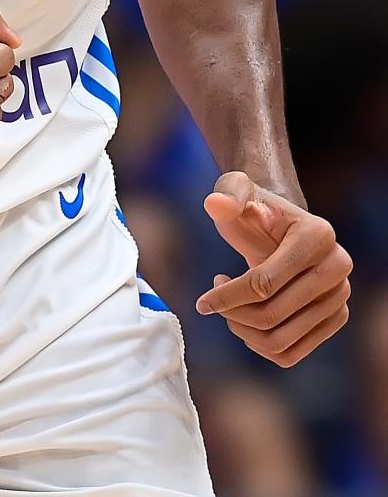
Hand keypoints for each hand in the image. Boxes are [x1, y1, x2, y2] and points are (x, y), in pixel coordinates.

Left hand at [197, 171, 351, 366]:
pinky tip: (245, 320)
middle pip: (273, 314)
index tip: (201, 302)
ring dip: (244, 332)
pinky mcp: (336, 318)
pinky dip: (261, 345)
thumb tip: (215, 204)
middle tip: (213, 300)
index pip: (264, 282)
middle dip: (233, 313)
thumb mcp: (237, 191)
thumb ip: (227, 192)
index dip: (227, 296)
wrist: (282, 227)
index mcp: (318, 234)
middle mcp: (337, 267)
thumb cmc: (255, 209)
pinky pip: (292, 352)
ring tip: (228, 308)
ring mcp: (340, 296)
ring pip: (281, 339)